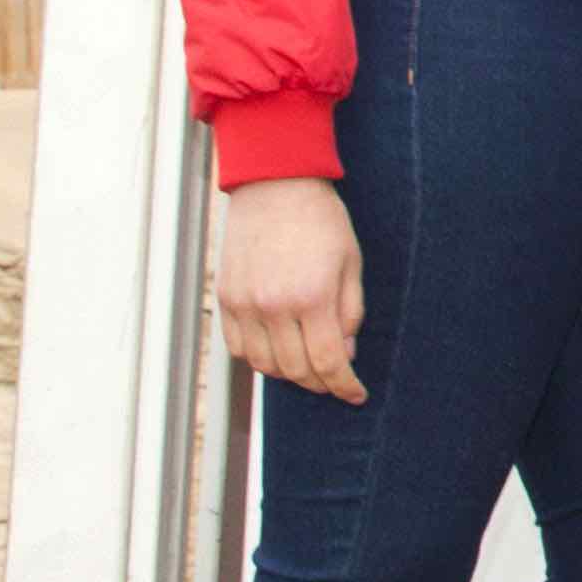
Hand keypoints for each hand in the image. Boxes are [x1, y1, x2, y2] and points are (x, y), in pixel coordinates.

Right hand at [215, 178, 365, 403]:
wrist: (275, 186)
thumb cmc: (322, 221)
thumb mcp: (352, 263)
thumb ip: (350, 313)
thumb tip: (344, 355)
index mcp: (313, 297)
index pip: (328, 363)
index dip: (344, 387)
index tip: (355, 395)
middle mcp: (274, 306)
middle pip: (296, 371)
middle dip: (320, 383)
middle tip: (335, 380)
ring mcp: (245, 304)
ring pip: (264, 366)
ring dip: (289, 374)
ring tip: (307, 365)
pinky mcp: (226, 298)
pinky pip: (238, 348)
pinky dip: (258, 358)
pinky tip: (277, 350)